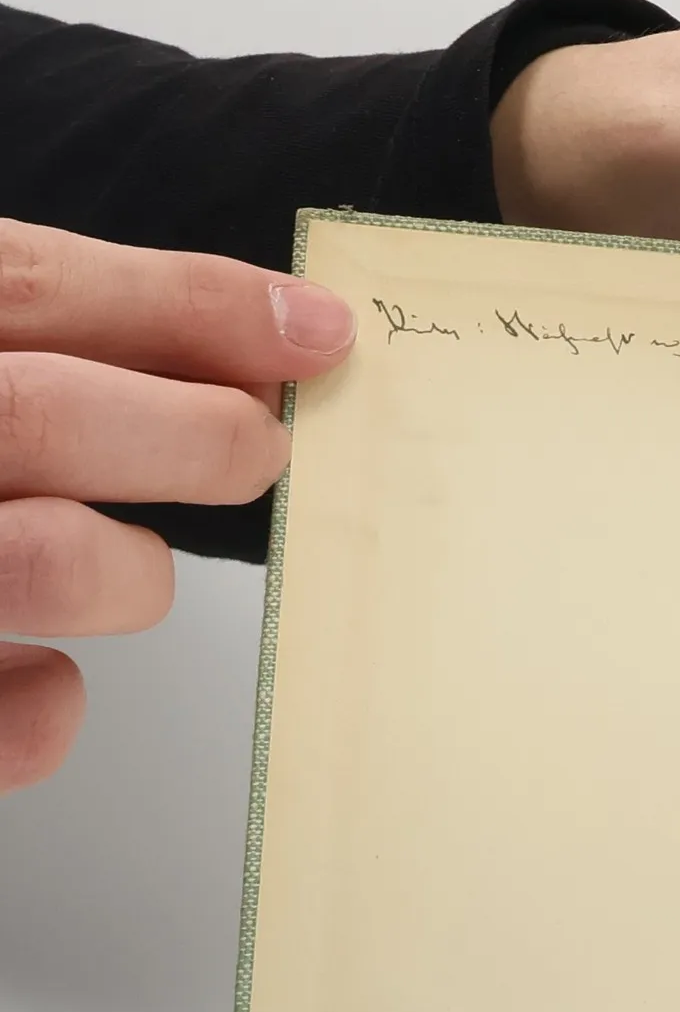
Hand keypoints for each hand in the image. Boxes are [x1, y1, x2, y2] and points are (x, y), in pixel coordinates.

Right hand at [0, 221, 355, 792]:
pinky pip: (1, 721)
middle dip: (191, 434)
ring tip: (131, 562)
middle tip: (256, 447)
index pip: (26, 289)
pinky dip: (42, 709)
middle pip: (39, 417)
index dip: (186, 307)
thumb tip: (259, 337)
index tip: (316, 333)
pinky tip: (51, 680)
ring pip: (42, 566)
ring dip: (122, 569)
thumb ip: (29, 323)